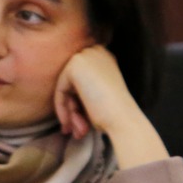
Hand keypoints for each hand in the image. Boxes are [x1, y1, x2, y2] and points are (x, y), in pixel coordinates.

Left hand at [52, 46, 165, 166]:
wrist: (123, 118)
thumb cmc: (113, 113)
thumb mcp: (95, 96)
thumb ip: (79, 90)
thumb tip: (63, 100)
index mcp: (104, 57)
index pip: (78, 80)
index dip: (77, 102)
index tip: (78, 123)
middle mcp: (96, 52)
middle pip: (71, 83)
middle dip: (72, 108)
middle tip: (76, 130)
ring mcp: (85, 56)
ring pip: (65, 87)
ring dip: (69, 111)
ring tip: (78, 130)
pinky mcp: (75, 64)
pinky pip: (60, 89)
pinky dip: (62, 107)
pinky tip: (70, 122)